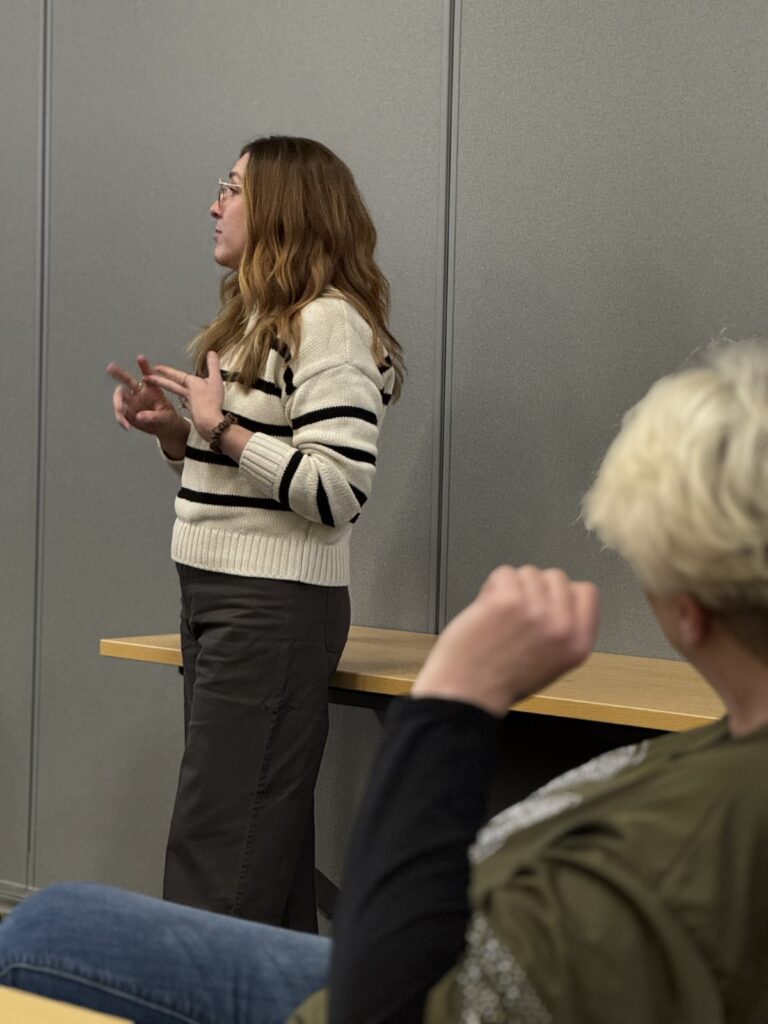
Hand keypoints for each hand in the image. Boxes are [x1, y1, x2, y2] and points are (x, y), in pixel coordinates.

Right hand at [107, 355, 184, 436]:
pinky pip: (120, 413)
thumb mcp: (166, 418)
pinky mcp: (128, 412)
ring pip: (119, 397)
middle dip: (118, 374)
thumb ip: (154, 416)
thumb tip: (138, 416)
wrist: (165, 429)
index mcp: (153, 389)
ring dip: (117, 403)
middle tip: (110, 367)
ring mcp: (132, 402)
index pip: (148, 375)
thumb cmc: (168, 419)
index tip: (141, 357)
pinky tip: (126, 426)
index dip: (144, 366)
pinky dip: (120, 418)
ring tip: (121, 413)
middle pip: (127, 381)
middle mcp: (140, 392)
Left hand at [145, 351, 224, 440]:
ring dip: (174, 391)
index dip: (166, 371)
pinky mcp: (193, 413)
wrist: (209, 422)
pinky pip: (188, 405)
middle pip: (170, 386)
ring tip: (171, 389)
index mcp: (191, 384)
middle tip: (146, 378)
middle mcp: (187, 393)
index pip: (175, 375)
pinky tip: (189, 403)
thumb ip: (213, 365)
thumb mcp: (216, 380)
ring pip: (180, 395)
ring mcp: (189, 404)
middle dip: (158, 381)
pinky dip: (187, 402)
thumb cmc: (212, 402)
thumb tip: (211, 352)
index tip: (155, 368)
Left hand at [411, 565, 598, 716]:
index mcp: (578, 643)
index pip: (587, 592)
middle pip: (557, 577)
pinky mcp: (509, 601)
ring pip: (529, 572)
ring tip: (500, 616)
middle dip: (535, 588)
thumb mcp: (553, 662)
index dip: (563, 592)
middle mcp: (562, 627)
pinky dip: (492, 586)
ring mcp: (536, 611)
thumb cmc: (503, 681)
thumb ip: (564, 629)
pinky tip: (487, 610)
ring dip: (512, 587)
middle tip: (517, 613)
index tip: (547, 602)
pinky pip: (505, 573)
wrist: (468, 693)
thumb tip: (559, 596)